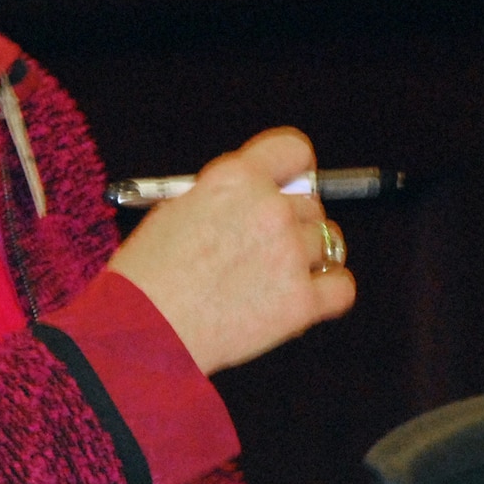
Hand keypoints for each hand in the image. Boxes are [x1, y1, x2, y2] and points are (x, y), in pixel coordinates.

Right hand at [108, 127, 355, 373]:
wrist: (141, 331)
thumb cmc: (147, 277)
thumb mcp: (176, 212)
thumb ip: (226, 198)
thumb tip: (262, 197)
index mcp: (234, 179)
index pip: (293, 151)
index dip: (293, 170)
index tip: (290, 183)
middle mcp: (269, 209)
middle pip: (310, 204)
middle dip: (291, 222)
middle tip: (261, 247)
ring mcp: (289, 254)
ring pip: (327, 242)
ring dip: (305, 257)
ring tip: (270, 276)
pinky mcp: (302, 301)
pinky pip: (341, 286)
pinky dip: (327, 291)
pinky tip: (300, 296)